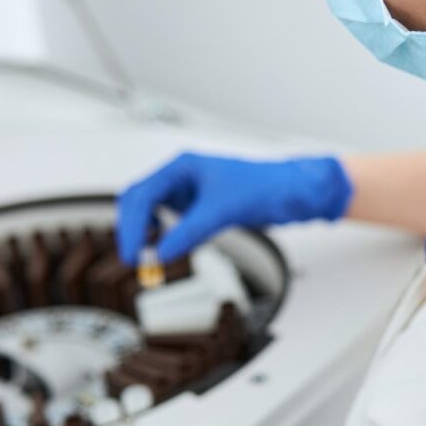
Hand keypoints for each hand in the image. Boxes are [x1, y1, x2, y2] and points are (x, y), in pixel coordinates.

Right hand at [115, 151, 353, 264]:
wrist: (293, 191)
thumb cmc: (265, 186)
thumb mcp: (223, 210)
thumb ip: (190, 231)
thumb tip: (162, 254)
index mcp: (182, 166)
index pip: (143, 194)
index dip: (132, 226)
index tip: (132, 254)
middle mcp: (181, 175)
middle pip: (138, 199)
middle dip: (132, 229)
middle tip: (134, 259)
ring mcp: (188, 190)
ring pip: (150, 209)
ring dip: (143, 231)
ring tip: (146, 255)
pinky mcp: (198, 205)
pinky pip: (168, 219)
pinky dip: (160, 234)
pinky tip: (165, 246)